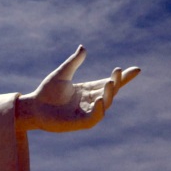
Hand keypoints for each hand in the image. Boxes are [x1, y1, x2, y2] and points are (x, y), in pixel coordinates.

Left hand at [17, 46, 139, 131]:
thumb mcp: (62, 74)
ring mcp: (86, 112)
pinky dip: (99, 110)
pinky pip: (95, 118)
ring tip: (109, 83)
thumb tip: (83, 48)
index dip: (123, 77)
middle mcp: (90, 101)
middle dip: (117, 83)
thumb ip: (73, 62)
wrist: (33, 107)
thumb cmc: (46, 91)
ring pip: (105, 104)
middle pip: (110, 92)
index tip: (136, 69)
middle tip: (117, 73)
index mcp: (88, 89)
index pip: (109, 82)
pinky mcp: (80, 123)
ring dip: (109, 94)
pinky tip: (100, 100)